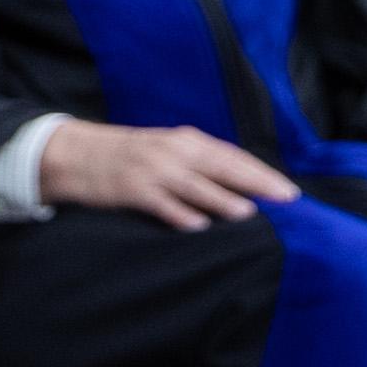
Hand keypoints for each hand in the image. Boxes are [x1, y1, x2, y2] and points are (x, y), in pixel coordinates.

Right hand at [38, 120, 300, 230]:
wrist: (77, 153)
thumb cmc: (130, 156)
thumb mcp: (167, 150)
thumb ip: (201, 162)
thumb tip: (244, 184)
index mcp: (184, 140)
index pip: (231, 155)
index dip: (262, 172)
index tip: (289, 190)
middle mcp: (172, 151)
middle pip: (221, 166)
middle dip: (255, 183)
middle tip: (286, 199)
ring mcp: (151, 170)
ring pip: (194, 185)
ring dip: (221, 198)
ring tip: (248, 213)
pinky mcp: (132, 189)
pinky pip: (160, 203)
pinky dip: (179, 214)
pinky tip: (198, 226)